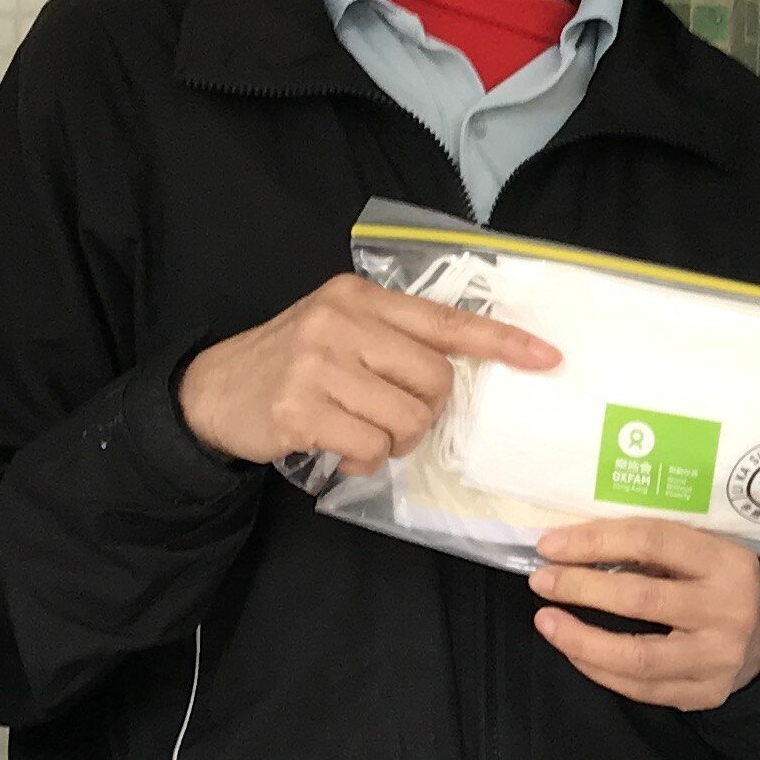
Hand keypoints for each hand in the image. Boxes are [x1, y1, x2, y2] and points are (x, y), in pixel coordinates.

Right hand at [178, 273, 560, 468]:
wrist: (212, 391)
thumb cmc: (290, 363)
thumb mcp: (340, 329)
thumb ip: (395, 337)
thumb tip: (462, 366)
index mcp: (359, 297)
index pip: (445, 320)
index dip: (501, 341)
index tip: (546, 357)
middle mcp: (340, 323)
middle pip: (434, 380)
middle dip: (426, 411)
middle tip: (391, 414)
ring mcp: (317, 366)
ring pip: (407, 420)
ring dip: (395, 441)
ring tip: (363, 432)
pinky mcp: (300, 410)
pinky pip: (370, 449)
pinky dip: (365, 461)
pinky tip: (340, 448)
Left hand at [532, 520, 759, 707]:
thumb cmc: (718, 583)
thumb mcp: (704, 552)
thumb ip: (654, 548)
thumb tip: (572, 545)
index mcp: (727, 561)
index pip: (652, 542)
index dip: (595, 542)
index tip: (551, 545)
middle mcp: (728, 610)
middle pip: (640, 599)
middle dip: (581, 588)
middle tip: (542, 581)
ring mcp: (718, 658)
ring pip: (637, 656)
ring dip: (581, 640)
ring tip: (547, 622)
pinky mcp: (704, 693)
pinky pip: (640, 688)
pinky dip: (599, 669)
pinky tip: (575, 651)